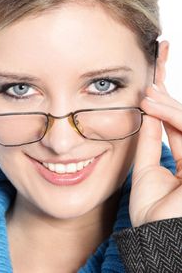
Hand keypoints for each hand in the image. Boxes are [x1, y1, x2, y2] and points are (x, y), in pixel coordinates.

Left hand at [129, 83, 181, 226]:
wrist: (156, 236)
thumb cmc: (152, 212)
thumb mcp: (147, 170)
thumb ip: (149, 142)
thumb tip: (147, 114)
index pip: (179, 132)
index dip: (165, 113)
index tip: (149, 97)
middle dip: (168, 104)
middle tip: (149, 89)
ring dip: (169, 106)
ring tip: (148, 94)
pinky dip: (172, 116)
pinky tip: (155, 107)